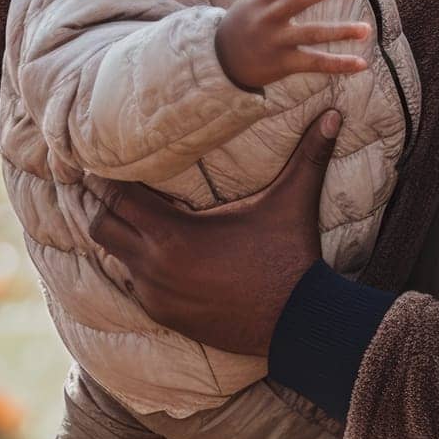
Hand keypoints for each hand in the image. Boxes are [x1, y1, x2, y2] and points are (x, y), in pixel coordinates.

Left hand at [88, 109, 340, 353]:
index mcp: (175, 236)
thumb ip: (309, 154)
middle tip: (123, 184)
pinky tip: (163, 251)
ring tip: (142, 214)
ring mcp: (157, 296)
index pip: (118, 198)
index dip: (114, 177)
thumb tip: (335, 114)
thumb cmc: (290, 258)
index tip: (120, 158)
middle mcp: (155, 268)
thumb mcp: (293, 202)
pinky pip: (135, 284)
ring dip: (125, 236)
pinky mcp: (165, 316)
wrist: (298, 324)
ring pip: (116, 257)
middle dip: (108, 204)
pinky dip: (141, 266)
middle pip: (103, 226)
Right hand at [214, 0, 370, 91]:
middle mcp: (269, 19)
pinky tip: (361, 64)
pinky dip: (338, 64)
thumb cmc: (238, 26)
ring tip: (366, 29)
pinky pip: (314, 63)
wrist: (219, 63)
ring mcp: (276, 42)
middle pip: (298, 2)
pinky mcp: (283, 64)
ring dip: (340, 32)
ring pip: (311, 35)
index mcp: (262, 0)